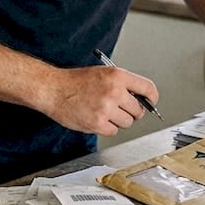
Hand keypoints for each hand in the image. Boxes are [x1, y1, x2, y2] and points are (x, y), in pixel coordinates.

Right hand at [41, 65, 159, 136]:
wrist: (53, 90)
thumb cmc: (75, 81)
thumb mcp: (103, 73)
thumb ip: (122, 84)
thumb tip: (140, 99)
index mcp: (118, 76)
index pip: (148, 89)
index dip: (151, 98)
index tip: (150, 103)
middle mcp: (115, 92)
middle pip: (139, 110)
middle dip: (131, 112)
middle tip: (119, 108)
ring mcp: (106, 108)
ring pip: (127, 123)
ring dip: (118, 120)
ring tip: (104, 112)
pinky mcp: (97, 123)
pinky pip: (113, 131)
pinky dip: (107, 127)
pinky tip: (96, 118)